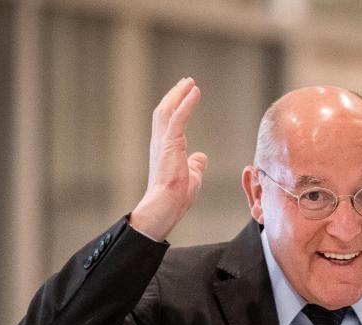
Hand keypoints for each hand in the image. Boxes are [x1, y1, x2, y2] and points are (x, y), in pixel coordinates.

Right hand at [130, 78, 207, 240]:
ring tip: (190, 82)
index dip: (176, 107)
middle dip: (176, 95)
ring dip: (179, 94)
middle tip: (187, 82)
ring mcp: (163, 142)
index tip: (185, 94)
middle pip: (165, 110)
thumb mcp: (192, 175)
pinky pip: (178, 117)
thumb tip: (201, 157)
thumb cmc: (177, 196)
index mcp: (164, 149)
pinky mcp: (169, 144)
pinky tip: (194, 91)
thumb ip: (195, 164)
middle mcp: (160, 142)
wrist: (167, 205)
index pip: (168, 122)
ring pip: (168, 110)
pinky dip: (186, 102)